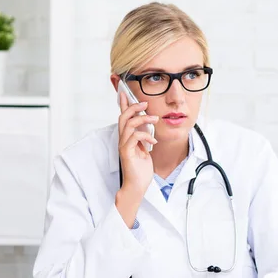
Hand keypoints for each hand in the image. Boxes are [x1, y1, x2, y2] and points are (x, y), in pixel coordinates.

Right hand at [115, 92, 157, 225]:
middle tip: (145, 104)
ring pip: (129, 125)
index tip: (124, 92)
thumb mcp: (144, 148)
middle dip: (134, 107)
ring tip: (155, 120)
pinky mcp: (126, 153)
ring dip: (143, 120)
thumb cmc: (141, 169)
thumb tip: (147, 123)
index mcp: (126, 137)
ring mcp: (124, 146)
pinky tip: (153, 143)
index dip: (123, 104)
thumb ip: (143, 136)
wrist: (138, 185)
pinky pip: (134, 138)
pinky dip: (145, 136)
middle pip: (123, 117)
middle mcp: (122, 140)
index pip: (123, 117)